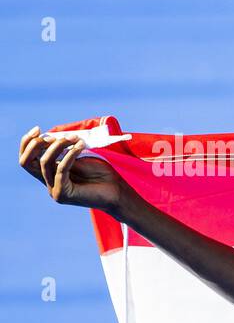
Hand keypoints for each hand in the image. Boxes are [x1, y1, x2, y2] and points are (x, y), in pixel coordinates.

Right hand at [18, 126, 132, 216]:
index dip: (27, 142)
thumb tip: (49, 135)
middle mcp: (48, 182)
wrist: (117, 191)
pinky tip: (80, 146)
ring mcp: (54, 190)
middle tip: (56, 136)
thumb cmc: (101, 174)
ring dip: (59, 146)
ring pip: (45, 162)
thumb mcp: (77, 157)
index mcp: (50, 174)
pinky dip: (70, 155)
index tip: (37, 128)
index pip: (27, 158)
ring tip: (75, 139)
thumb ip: (62, 150)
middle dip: (37, 144)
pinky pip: (61, 169)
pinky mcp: (62, 194)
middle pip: (26, 161)